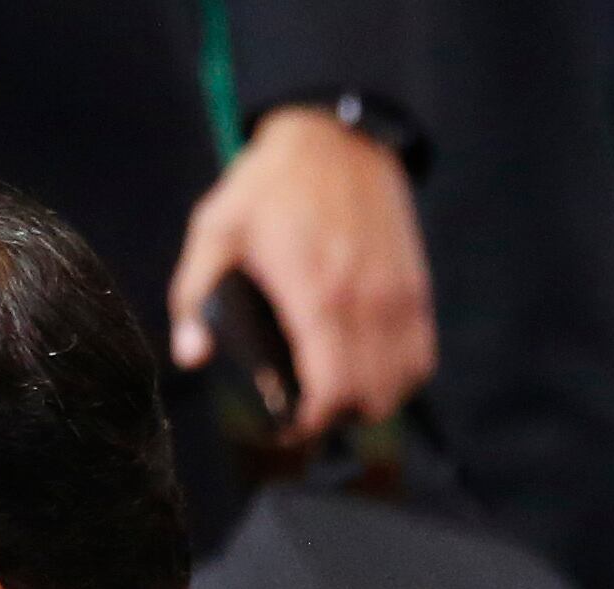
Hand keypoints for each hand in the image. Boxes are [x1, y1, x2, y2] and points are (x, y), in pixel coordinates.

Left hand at [169, 106, 435, 439]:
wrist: (337, 136)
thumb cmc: (267, 187)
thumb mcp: (213, 232)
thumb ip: (193, 297)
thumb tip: (191, 357)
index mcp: (317, 294)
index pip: (332, 389)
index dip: (309, 424)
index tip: (283, 427)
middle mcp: (367, 299)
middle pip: (371, 397)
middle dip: (336, 419)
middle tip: (300, 415)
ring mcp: (398, 293)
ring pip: (403, 380)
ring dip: (370, 401)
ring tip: (332, 397)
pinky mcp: (416, 284)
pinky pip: (422, 352)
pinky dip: (398, 375)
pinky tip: (365, 373)